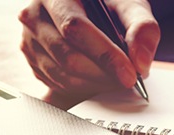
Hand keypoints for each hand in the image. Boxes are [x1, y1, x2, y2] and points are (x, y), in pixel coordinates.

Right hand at [18, 0, 159, 99]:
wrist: (93, 12)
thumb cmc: (110, 7)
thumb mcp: (130, 7)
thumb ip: (142, 28)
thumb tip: (140, 62)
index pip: (76, 28)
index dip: (105, 56)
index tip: (130, 74)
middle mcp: (35, 14)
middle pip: (68, 57)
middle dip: (104, 75)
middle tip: (128, 80)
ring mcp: (30, 39)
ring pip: (63, 75)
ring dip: (96, 84)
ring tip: (117, 79)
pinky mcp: (33, 60)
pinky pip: (59, 84)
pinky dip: (85, 88)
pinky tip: (101, 79)